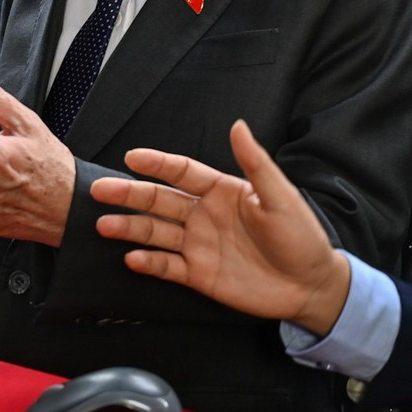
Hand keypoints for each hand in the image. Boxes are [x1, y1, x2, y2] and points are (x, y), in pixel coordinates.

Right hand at [91, 120, 352, 334]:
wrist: (310, 286)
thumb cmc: (302, 237)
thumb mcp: (281, 197)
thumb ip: (255, 164)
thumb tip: (238, 125)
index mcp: (222, 191)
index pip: (182, 172)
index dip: (157, 164)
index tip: (132, 158)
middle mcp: (204, 215)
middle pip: (160, 201)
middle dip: (130, 194)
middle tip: (101, 191)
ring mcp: (198, 245)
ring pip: (156, 232)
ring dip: (130, 228)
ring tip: (104, 225)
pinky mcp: (199, 275)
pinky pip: (166, 267)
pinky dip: (148, 263)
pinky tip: (132, 258)